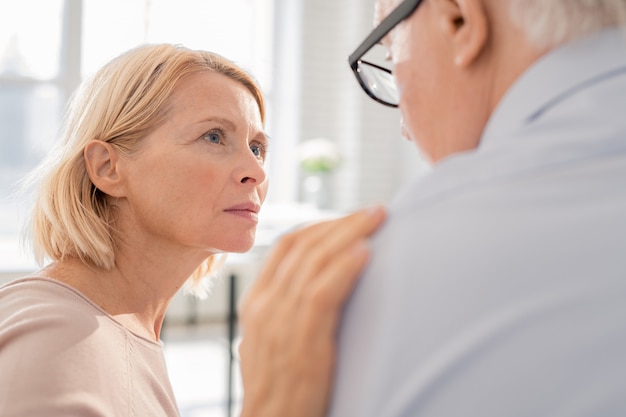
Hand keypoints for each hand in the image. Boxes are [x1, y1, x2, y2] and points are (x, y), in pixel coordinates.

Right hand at [238, 205, 385, 416]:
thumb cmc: (278, 388)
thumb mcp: (269, 343)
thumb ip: (284, 312)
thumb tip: (313, 289)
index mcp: (258, 302)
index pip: (288, 246)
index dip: (321, 226)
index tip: (351, 219)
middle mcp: (266, 306)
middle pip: (305, 246)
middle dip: (342, 223)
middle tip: (375, 211)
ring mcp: (281, 323)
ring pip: (316, 262)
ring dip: (350, 234)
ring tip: (379, 219)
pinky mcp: (303, 342)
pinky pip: (322, 294)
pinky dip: (344, 269)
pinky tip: (366, 253)